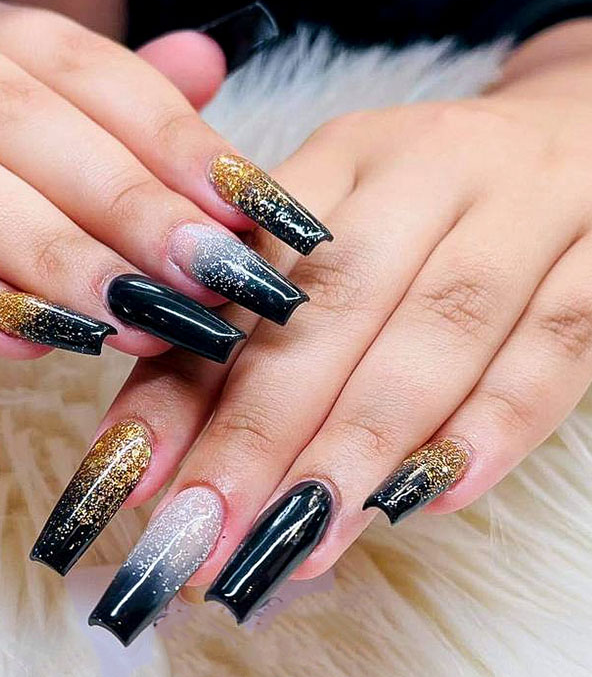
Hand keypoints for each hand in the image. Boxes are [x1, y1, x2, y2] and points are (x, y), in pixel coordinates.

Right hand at [0, 0, 309, 376]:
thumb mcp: (23, 161)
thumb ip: (105, 113)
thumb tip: (208, 57)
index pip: (84, 66)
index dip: (174, 138)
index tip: (251, 210)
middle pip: (22, 115)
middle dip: (125, 202)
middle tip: (208, 275)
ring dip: (50, 254)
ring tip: (135, 318)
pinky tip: (27, 338)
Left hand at [77, 20, 591, 643]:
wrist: (573, 133)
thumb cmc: (430, 201)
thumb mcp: (339, 225)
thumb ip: (252, 317)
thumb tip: (157, 440)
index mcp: (343, 155)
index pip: (248, 271)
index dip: (185, 374)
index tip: (129, 475)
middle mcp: (428, 172)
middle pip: (335, 306)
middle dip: (260, 430)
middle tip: (200, 536)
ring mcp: (524, 210)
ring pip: (437, 331)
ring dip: (359, 446)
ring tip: (292, 543)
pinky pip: (553, 345)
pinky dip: (492, 425)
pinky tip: (428, 500)